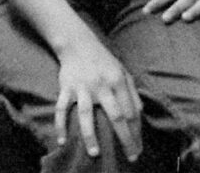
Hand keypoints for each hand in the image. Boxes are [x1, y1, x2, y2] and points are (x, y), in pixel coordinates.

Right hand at [53, 42, 141, 161]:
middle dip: (124, 138)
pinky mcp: (66, 88)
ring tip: (95, 153)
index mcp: (117, 81)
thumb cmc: (103, 60)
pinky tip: (62, 141)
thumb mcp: (123, 71)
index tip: (137, 148)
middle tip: (130, 156)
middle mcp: (101, 85)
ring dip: (90, 135)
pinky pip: (61, 108)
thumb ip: (132, 92)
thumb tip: (140, 114)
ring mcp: (82, 87)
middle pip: (115, 115)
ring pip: (87, 114)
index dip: (136, 132)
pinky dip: (60, 125)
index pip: (130, 111)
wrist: (77, 43)